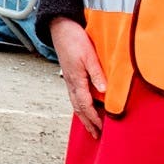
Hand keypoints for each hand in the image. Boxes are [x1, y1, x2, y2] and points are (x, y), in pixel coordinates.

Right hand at [51, 16, 106, 138]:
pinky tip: (84, 108)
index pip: (86, 105)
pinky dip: (80, 107)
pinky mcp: (69, 76)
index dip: (95, 118)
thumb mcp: (89, 55)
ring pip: (76, 104)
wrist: (60, 28)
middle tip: (96, 135)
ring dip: (83, 117)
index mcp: (76, 80)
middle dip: (88, 123)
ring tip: (91, 127)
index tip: (103, 129)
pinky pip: (74, 96)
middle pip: (79, 109)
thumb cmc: (74, 39)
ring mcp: (69, 80)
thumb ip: (97, 73)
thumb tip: (104, 91)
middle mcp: (71, 83)